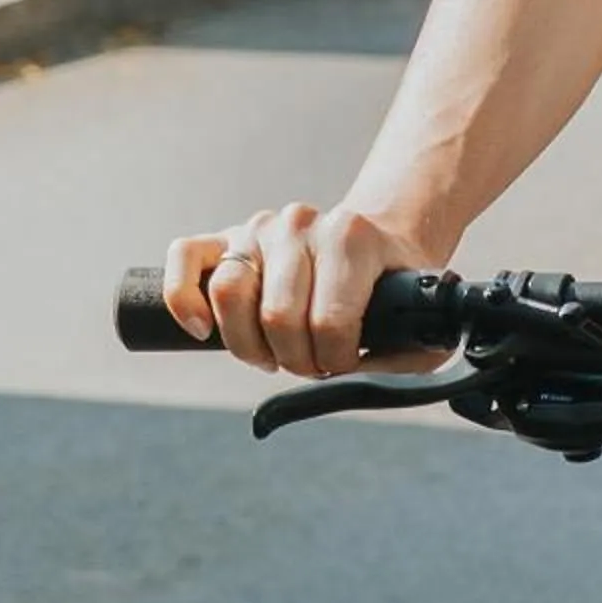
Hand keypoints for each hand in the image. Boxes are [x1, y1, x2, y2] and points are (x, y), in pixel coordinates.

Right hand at [162, 203, 452, 377]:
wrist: (379, 242)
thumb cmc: (392, 289)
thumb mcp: (418, 320)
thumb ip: (405, 356)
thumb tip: (359, 378)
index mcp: (351, 237)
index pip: (328, 320)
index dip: (333, 359)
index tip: (344, 361)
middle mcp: (302, 224)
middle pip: (276, 316)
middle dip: (293, 359)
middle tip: (310, 363)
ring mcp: (261, 227)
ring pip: (228, 293)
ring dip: (246, 345)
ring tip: (272, 354)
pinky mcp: (225, 236)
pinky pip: (184, 258)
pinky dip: (183, 299)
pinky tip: (201, 331)